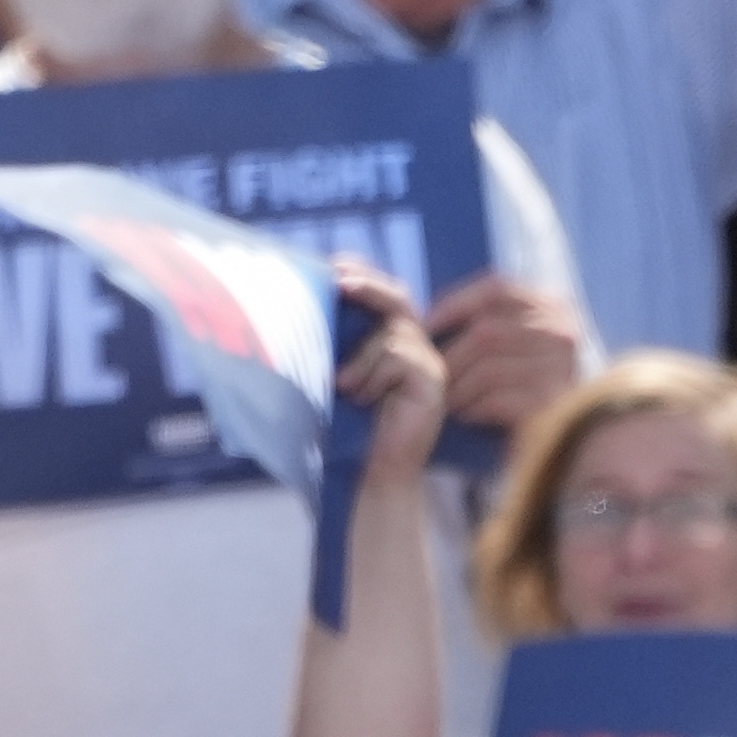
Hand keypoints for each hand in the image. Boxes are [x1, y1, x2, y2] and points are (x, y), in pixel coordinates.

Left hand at [333, 264, 447, 486]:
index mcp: (394, 340)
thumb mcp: (336, 374)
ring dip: (360, 359)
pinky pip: (399, 357)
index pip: (383, 294)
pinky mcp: (434, 381)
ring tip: (344, 388)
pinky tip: (365, 399)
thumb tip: (302, 304)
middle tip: (339, 281)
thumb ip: (334, 343)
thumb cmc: (350, 427)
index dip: (362, 275)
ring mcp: (429, 362)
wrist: (372, 471)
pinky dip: (373, 376)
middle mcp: (417, 346)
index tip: (333, 265)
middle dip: (367, 285)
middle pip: (397, 299)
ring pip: (391, 333)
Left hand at [428, 273, 581, 431]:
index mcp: (555, 306)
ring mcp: (564, 368)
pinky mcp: (555, 404)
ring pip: (488, 369)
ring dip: (458, 388)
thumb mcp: (524, 342)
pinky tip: (468, 417)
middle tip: (431, 378)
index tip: (426, 325)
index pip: (498, 289)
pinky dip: (474, 409)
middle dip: (450, 358)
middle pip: (486, 332)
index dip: (456, 302)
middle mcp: (564, 332)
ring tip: (446, 402)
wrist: (576, 437)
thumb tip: (433, 315)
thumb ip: (495, 321)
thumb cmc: (535, 386)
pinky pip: (498, 401)